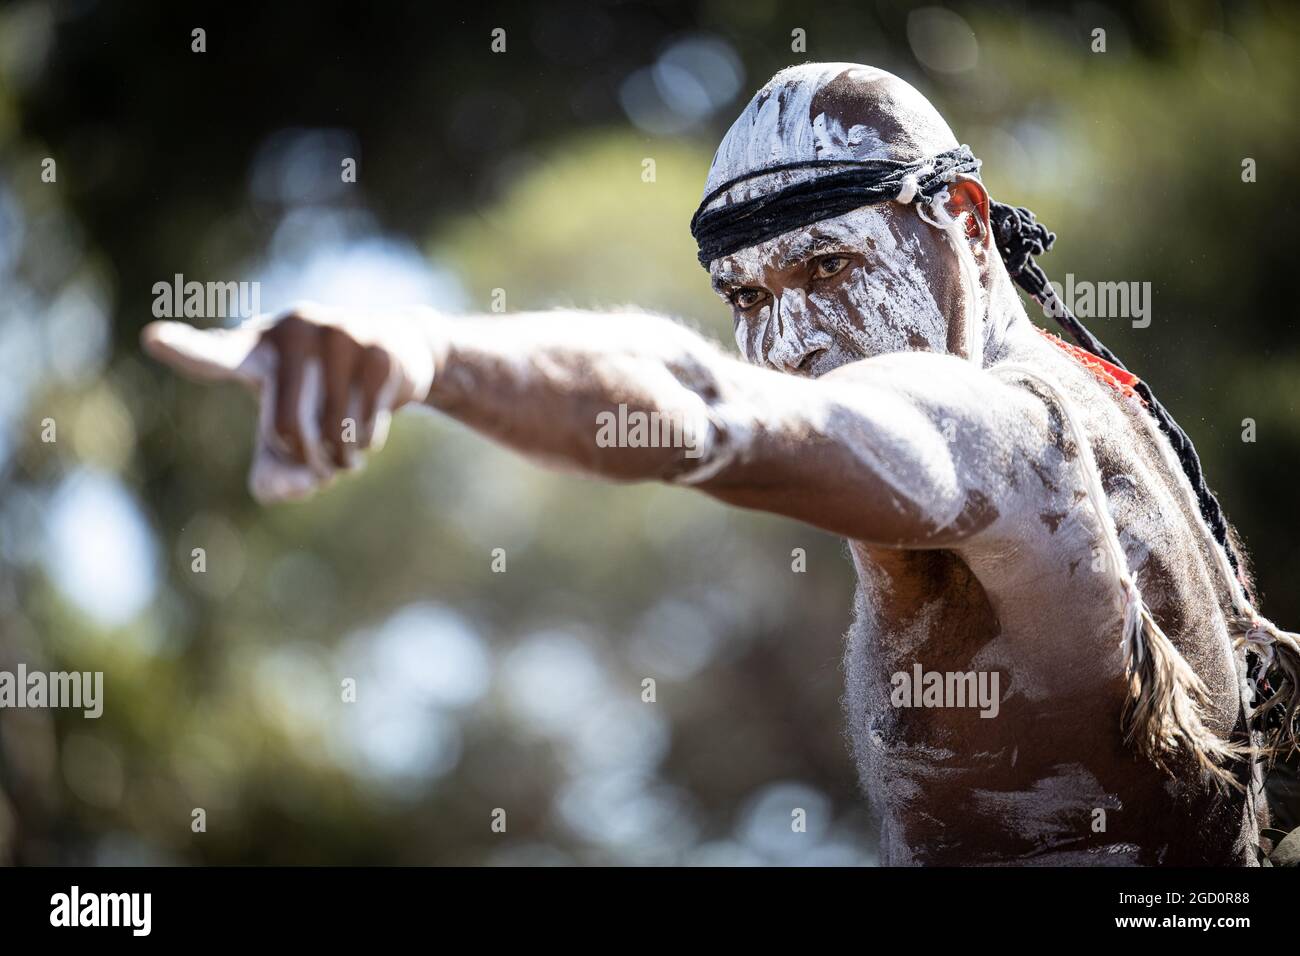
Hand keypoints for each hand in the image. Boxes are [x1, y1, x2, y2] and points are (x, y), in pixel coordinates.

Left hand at [141, 303, 437, 502]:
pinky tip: (370, 422)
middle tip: (320, 461)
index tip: (152, 340)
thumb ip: (276, 474)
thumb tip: (277, 489)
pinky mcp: (378, 354)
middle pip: (286, 432)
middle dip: (307, 461)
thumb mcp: (292, 436)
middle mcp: (293, 329)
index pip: (217, 356)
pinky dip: (366, 444)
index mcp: (256, 345)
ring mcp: (339, 335)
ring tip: (346, 446)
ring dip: (341, 460)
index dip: (185, 350)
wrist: (398, 348)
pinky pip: (365, 428)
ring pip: (332, 434)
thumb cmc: (322, 395)